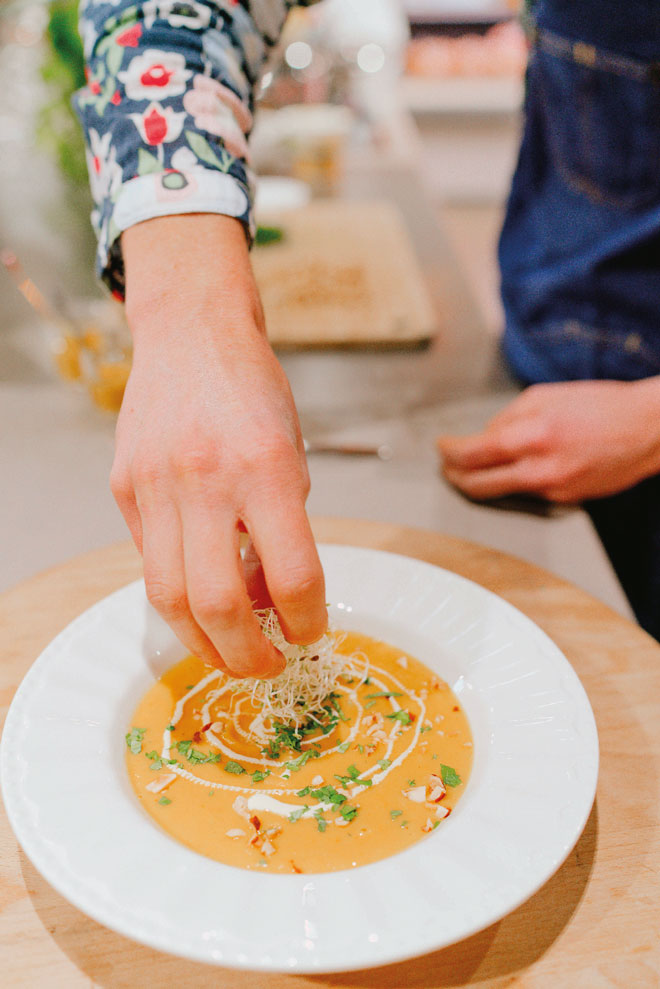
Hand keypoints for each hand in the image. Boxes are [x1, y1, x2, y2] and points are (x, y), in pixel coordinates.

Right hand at [113, 214, 326, 677]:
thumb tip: (271, 600)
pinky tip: (200, 597)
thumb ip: (283, 527)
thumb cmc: (253, 391)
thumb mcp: (293, 453)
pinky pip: (149, 562)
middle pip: (217, 604)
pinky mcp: (124, 488)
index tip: (311, 633)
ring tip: (229, 653)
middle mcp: (207, 479)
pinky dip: (177, 594)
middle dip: (247, 656)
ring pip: (168, 598)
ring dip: (202, 644)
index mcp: (266, 467)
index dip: (307, 620)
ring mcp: (156, 486)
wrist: (192, 334)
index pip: (293, 574)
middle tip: (268, 666)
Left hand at [437, 379, 659, 502]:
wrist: (648, 431)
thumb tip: (483, 436)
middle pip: (477, 484)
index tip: (441, 446)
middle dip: (453, 475)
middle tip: (445, 465)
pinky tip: (512, 470)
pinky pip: (525, 493)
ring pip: (498, 493)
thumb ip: (508, 417)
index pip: (473, 453)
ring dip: (477, 482)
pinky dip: (512, 481)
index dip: (448, 452)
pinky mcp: (563, 501)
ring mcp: (552, 490)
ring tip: (467, 470)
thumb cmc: (602, 406)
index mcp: (533, 435)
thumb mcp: (545, 396)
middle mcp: (540, 468)